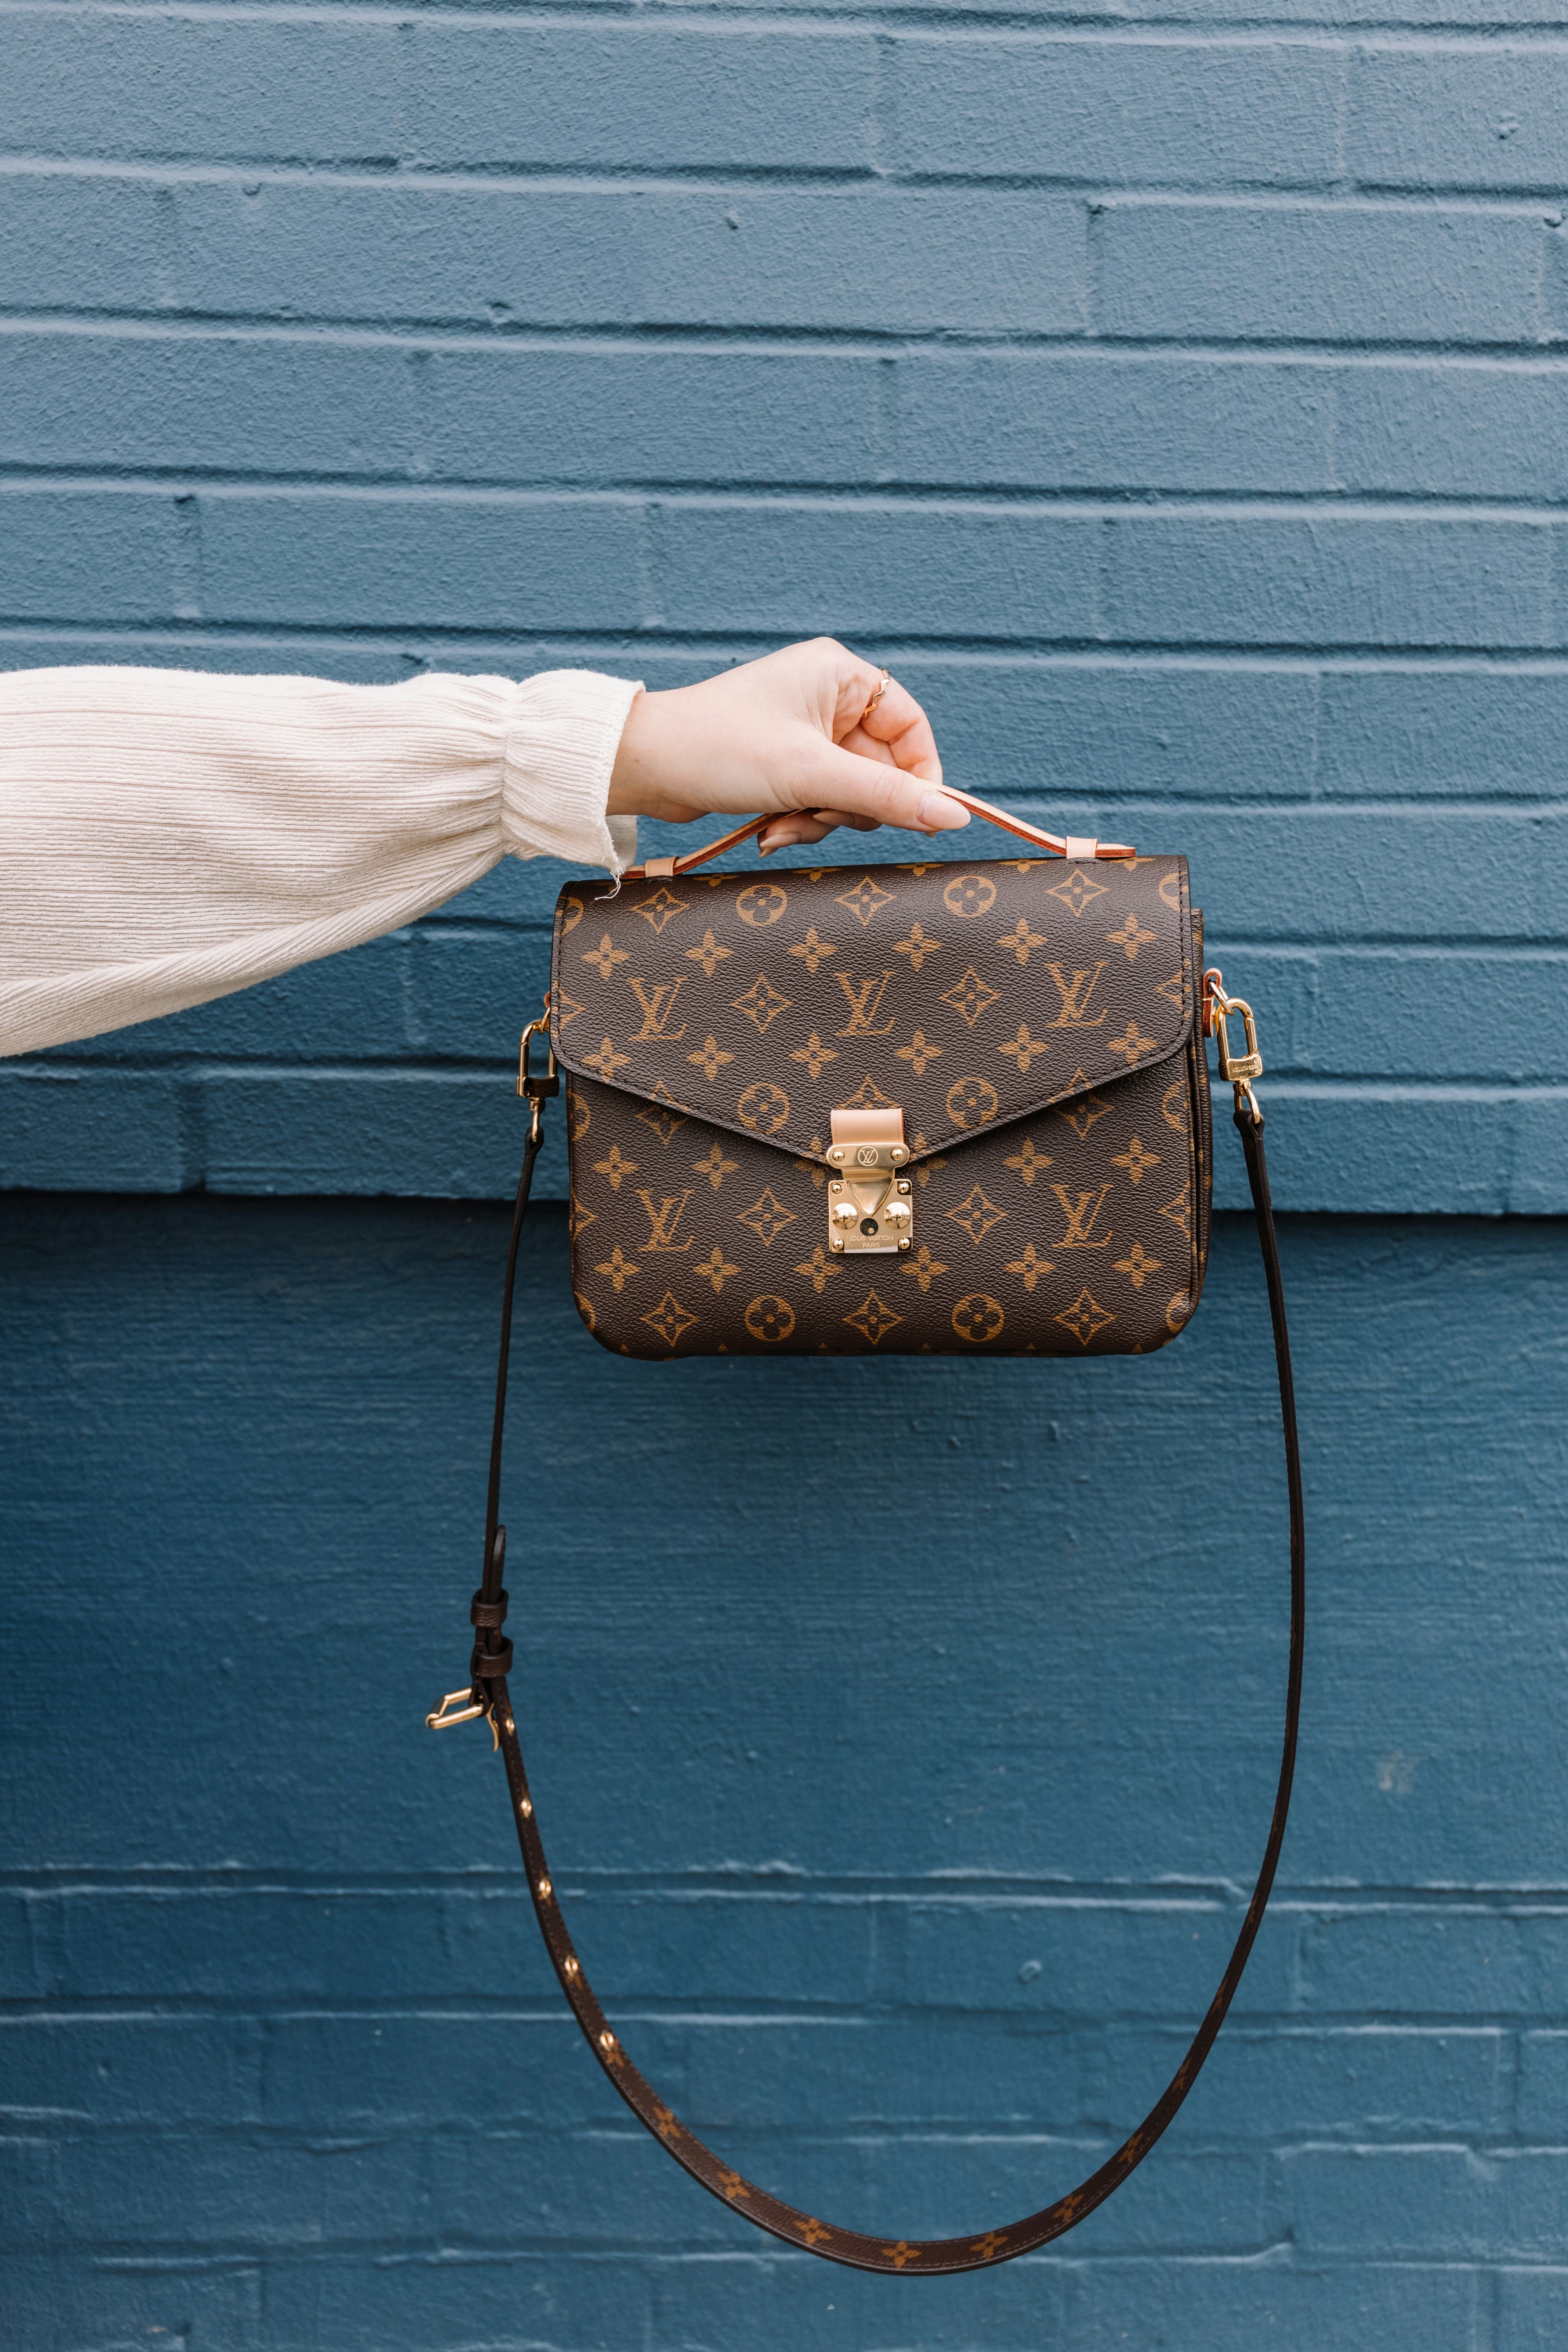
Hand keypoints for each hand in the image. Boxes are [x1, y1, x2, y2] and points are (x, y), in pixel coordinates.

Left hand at [606, 638, 969, 855]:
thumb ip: (886, 796)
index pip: (912, 728)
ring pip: (850, 793)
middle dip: (851, 806)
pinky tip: (768, 831)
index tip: (915, 818)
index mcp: (840, 676)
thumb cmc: (721, 749)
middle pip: (882, 768)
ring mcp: (805, 732)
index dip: (919, 777)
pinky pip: (819, 801)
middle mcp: (827, 697)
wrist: (644, 765)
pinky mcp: (785, 764)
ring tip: (781, 825)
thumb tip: (954, 818)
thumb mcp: (812, 774)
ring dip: (822, 820)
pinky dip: (800, 821)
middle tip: (819, 815)